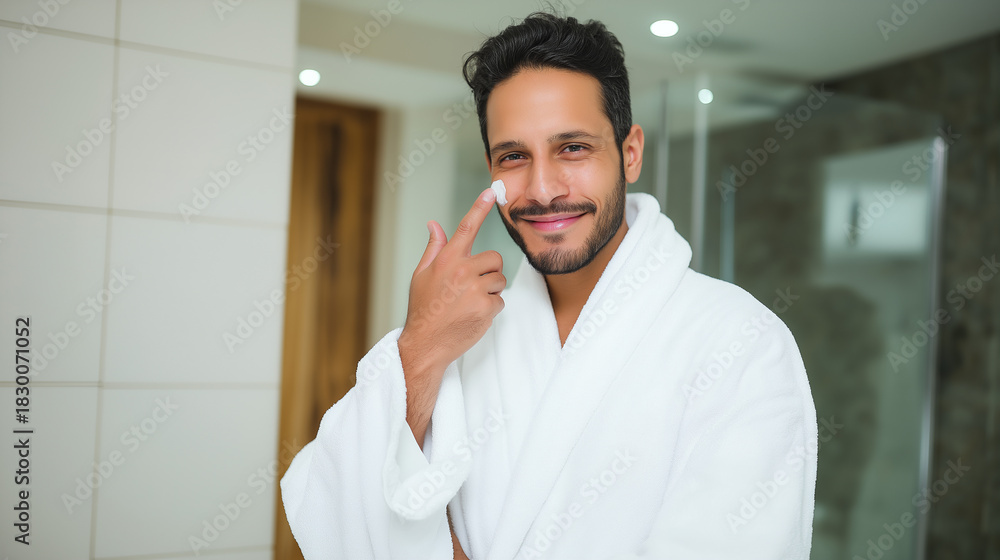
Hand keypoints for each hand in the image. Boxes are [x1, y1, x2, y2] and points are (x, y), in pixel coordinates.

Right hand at [399, 187, 505, 372]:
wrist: (426, 344)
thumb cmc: (423, 309)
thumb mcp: (421, 275)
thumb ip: (434, 249)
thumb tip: (434, 224)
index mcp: (446, 260)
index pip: (466, 228)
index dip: (479, 207)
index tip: (490, 191)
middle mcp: (462, 270)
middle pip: (494, 258)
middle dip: (488, 271)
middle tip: (471, 287)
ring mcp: (475, 289)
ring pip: (498, 280)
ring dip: (490, 291)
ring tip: (469, 303)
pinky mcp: (486, 307)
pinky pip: (500, 300)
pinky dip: (491, 309)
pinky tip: (473, 315)